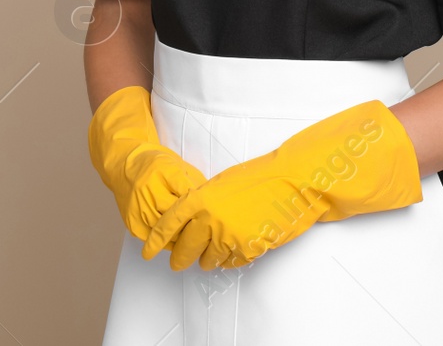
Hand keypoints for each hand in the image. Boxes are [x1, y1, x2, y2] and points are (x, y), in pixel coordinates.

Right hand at [88, 86, 207, 245]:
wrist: (123, 165)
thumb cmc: (156, 164)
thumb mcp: (178, 165)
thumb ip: (195, 182)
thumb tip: (214, 203)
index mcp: (163, 171)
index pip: (189, 195)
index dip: (204, 207)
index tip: (213, 213)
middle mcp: (148, 190)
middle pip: (179, 217)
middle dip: (195, 224)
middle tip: (208, 230)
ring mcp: (138, 208)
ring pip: (168, 234)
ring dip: (183, 237)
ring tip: (195, 237)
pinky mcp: (132, 223)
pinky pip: (156, 241)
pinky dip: (169, 242)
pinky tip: (177, 238)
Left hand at [144, 99, 422, 271]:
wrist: (293, 183)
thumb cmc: (259, 177)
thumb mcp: (222, 183)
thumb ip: (203, 201)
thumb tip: (191, 217)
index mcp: (200, 199)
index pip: (169, 224)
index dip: (155, 241)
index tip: (148, 252)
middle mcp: (211, 220)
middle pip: (185, 248)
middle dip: (179, 258)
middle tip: (175, 264)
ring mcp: (230, 236)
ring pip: (209, 259)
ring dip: (206, 261)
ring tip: (204, 262)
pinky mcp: (250, 249)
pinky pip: (231, 263)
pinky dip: (228, 262)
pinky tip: (227, 258)